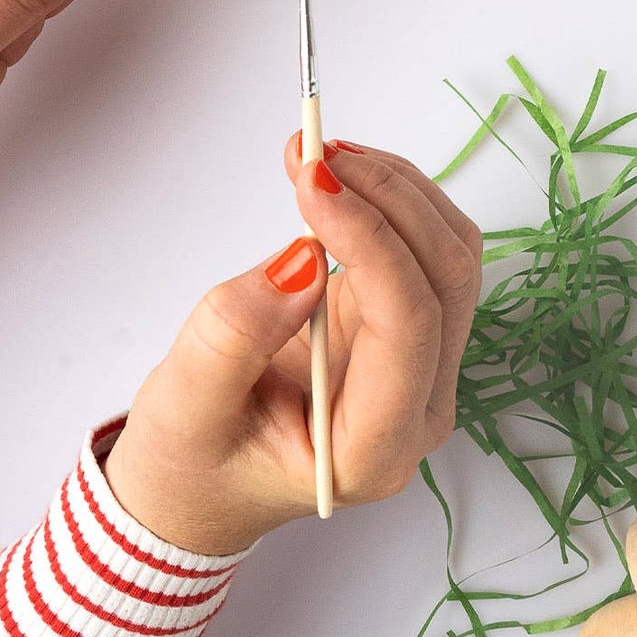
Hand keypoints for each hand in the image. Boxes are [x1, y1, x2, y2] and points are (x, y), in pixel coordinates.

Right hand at [102, 139, 481, 554]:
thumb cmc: (191, 461)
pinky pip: (422, 248)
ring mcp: (419, 365)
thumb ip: (237, 336)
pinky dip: (387, 198)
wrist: (198, 484)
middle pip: (446, 280)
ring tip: (320, 153)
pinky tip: (336, 176)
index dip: (371, 240)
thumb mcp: (188, 405)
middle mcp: (417, 407)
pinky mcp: (400, 325)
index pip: (409, 327)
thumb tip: (302, 258)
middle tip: (316, 152)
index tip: (312, 181)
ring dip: (394, 189)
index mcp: (374, 448)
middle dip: (389, 199)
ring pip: (448, 254)